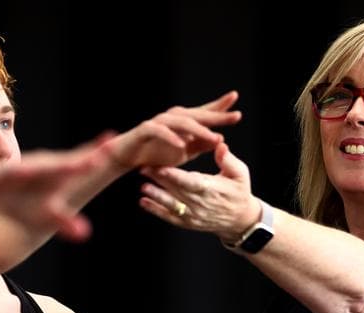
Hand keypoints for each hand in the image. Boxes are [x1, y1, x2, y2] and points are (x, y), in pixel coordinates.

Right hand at [106, 91, 241, 170]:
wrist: (126, 157)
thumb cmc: (154, 154)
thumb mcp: (183, 153)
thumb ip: (200, 145)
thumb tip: (221, 139)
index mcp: (182, 121)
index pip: (204, 112)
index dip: (220, 107)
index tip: (237, 104)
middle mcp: (172, 117)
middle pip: (197, 114)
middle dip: (216, 115)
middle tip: (235, 117)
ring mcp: (158, 121)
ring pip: (181, 122)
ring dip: (198, 130)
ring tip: (213, 137)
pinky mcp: (145, 130)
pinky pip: (160, 131)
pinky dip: (171, 138)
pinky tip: (182, 145)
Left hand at [139, 141, 260, 241]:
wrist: (240, 220)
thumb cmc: (239, 192)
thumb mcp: (241, 174)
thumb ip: (228, 160)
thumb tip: (220, 145)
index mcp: (212, 190)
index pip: (191, 182)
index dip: (175, 177)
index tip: (162, 168)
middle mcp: (201, 204)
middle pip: (177, 191)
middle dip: (160, 180)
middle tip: (144, 168)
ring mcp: (193, 215)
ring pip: (171, 205)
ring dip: (156, 196)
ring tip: (144, 187)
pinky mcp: (188, 223)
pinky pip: (170, 217)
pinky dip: (156, 211)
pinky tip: (144, 202)